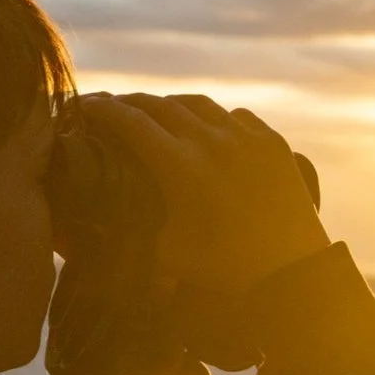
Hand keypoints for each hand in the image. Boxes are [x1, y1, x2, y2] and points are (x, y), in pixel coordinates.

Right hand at [71, 93, 329, 291]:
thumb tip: (96, 226)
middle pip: (159, 106)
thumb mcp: (166, 255)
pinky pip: (234, 116)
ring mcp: (246, 137)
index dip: (101, 111)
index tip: (82, 107)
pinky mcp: (271, 143)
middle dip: (129, 104)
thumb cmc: (224, 269)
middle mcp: (212, 141)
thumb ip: (132, 231)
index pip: (130, 122)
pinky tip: (203, 127)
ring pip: (197, 105)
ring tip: (152, 112)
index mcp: (180, 165)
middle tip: (109, 108)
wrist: (292, 271)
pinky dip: (211, 117)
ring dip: (168, 105)